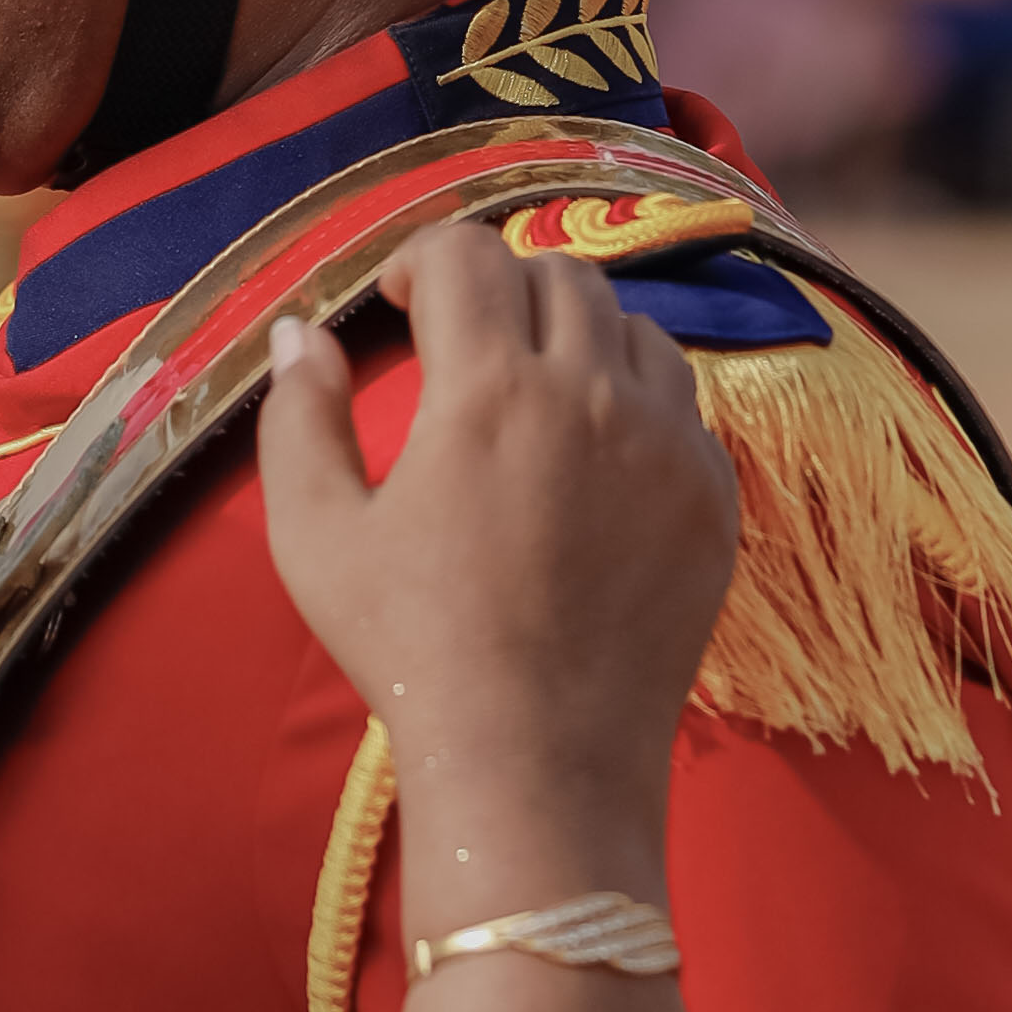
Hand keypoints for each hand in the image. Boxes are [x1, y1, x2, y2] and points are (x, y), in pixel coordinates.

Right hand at [258, 221, 734, 864]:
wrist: (537, 759)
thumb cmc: (413, 650)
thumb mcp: (316, 536)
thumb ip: (300, 417)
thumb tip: (299, 334)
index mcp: (488, 391)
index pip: (466, 253)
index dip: (421, 257)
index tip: (399, 301)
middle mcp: (592, 396)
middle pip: (557, 273)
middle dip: (500, 287)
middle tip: (462, 342)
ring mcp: (667, 444)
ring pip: (632, 327)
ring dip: (576, 334)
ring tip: (533, 393)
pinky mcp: (712, 496)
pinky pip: (682, 403)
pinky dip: (635, 401)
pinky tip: (592, 457)